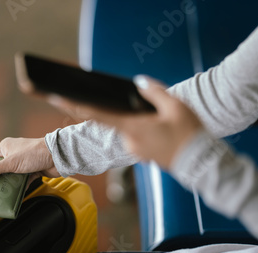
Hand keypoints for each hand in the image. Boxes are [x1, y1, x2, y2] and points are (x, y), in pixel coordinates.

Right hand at [0, 137, 59, 182]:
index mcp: (5, 147)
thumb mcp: (9, 163)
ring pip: (10, 177)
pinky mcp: (31, 171)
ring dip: (6, 185)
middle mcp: (13, 154)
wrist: (58, 156)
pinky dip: (18, 188)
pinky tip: (13, 195)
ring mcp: (23, 163)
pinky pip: (21, 181)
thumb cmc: (36, 152)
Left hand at [48, 75, 202, 168]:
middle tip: (145, 109)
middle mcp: (129, 140)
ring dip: (140, 121)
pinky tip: (163, 129)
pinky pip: (138, 137)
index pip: (97, 114)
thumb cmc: (190, 134)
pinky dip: (145, 130)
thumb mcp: (176, 107)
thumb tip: (139, 84)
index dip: (75, 105)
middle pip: (116, 120)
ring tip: (165, 121)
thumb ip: (155, 92)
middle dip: (124, 111)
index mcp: (132, 127)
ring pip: (130, 128)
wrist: (201, 163)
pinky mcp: (142, 155)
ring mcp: (134, 150)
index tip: (56, 98)